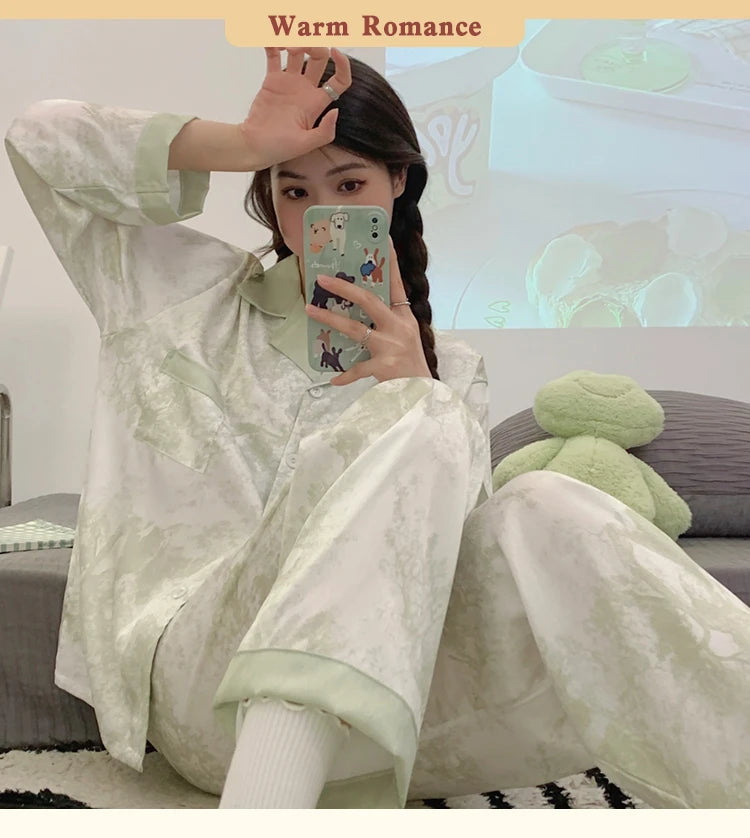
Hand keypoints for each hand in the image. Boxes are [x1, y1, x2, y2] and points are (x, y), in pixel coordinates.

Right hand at [239, 47, 351, 170]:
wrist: (254, 145)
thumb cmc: (278, 148)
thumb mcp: (305, 145)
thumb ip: (324, 132)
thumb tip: (336, 111)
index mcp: (317, 103)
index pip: (339, 81)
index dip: (342, 65)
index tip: (335, 51)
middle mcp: (306, 89)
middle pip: (319, 59)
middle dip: (314, 47)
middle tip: (298, 47)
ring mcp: (289, 83)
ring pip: (298, 53)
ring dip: (295, 43)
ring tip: (284, 46)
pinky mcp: (272, 80)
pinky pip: (275, 56)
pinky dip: (273, 45)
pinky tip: (270, 42)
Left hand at [305, 238, 431, 385]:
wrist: (424, 393)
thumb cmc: (411, 364)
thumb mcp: (406, 336)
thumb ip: (388, 322)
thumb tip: (361, 306)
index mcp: (405, 317)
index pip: (396, 284)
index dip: (391, 261)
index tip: (384, 238)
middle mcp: (399, 327)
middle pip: (369, 300)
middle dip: (344, 288)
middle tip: (323, 279)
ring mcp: (391, 346)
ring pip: (355, 329)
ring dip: (330, 319)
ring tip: (310, 310)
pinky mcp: (384, 366)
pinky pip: (358, 369)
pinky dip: (345, 375)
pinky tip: (334, 379)